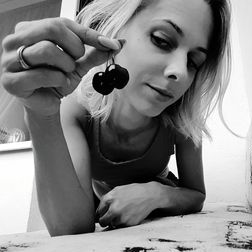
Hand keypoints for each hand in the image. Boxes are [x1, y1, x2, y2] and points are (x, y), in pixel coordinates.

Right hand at [0, 17, 122, 116]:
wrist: (46, 105)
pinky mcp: (11, 81)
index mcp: (30, 29)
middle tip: (76, 62)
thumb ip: (95, 52)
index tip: (111, 43)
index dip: (89, 34)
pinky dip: (57, 80)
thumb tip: (118, 43)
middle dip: (75, 47)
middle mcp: (16, 40)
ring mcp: (8, 60)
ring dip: (66, 65)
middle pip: (52, 28)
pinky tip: (56, 84)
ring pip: (47, 50)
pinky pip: (42, 74)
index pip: (62, 23)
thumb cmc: (57, 80)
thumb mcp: (79, 64)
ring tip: (64, 74)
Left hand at [97, 182, 158, 227]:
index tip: (103, 214)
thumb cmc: (134, 191)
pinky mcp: (129, 223)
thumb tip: (99, 210)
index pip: (98, 212)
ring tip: (124, 212)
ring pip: (113, 224)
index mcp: (110, 199)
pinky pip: (123, 226)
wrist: (150, 195)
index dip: (101, 213)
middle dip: (105, 221)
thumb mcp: (118, 190)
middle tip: (108, 219)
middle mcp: (114, 209)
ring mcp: (122, 217)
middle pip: (103, 221)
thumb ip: (107, 199)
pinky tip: (131, 214)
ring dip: (116, 221)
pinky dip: (125, 222)